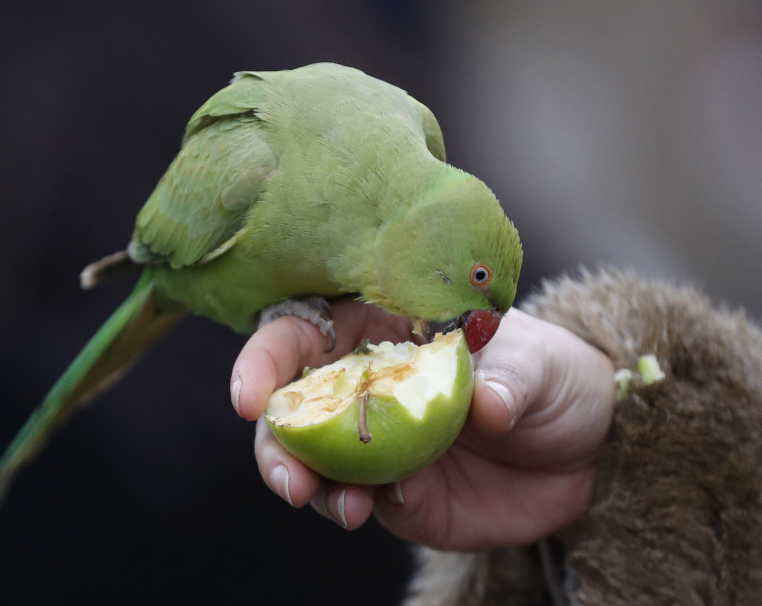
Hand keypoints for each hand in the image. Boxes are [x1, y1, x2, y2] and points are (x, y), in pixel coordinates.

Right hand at [230, 300, 614, 550]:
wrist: (589, 449)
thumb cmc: (552, 376)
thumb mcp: (539, 362)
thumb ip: (508, 377)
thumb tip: (485, 405)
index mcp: (375, 330)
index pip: (299, 336)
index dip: (263, 362)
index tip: (249, 399)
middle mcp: (360, 387)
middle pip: (289, 412)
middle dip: (276, 448)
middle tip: (289, 482)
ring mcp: (375, 445)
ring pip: (315, 466)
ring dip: (316, 489)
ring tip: (346, 509)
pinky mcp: (400, 496)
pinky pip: (370, 503)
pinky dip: (372, 506)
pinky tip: (394, 502)